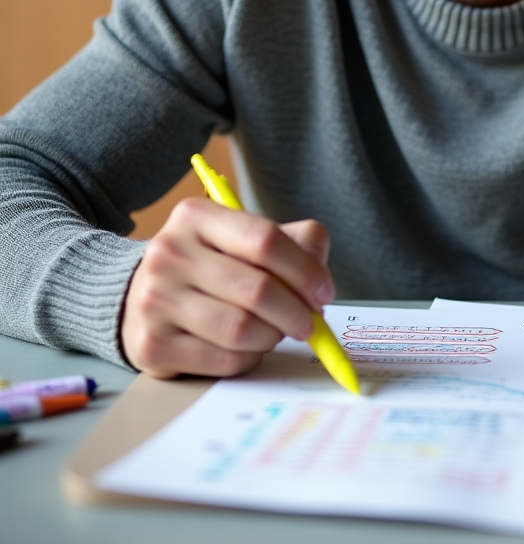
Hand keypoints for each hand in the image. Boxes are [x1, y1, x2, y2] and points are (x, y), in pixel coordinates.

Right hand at [121, 197, 334, 378]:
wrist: (145, 295)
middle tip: (309, 322)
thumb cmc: (214, 263)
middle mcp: (169, 254)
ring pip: (241, 329)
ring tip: (276, 331)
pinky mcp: (152, 346)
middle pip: (257, 289)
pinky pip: (223, 361)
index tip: (323, 292)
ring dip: (273, 336)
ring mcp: (155, 301)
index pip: (265, 240)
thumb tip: (320, 279)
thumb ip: (296, 241)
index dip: (305, 270)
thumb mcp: (249, 236)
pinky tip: (248, 347)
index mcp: (196, 217)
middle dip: (296, 312)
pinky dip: (249, 358)